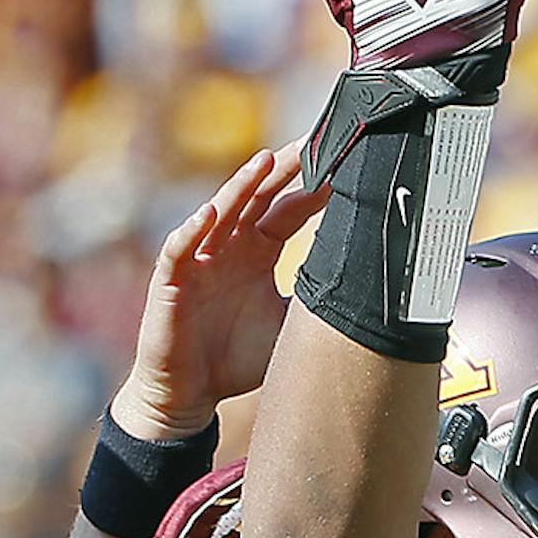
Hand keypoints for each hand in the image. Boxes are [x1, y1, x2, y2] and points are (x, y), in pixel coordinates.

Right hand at [110, 143, 328, 442]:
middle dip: (285, 170)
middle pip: (259, 197)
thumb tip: (367, 290)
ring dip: (241, 186)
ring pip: (221, 212)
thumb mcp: (289, 328)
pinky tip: (210, 213)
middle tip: (314, 142)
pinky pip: (180, 250)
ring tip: (265, 161)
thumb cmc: (236, 360)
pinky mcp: (171, 281)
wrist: (192, 395)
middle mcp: (231, 246)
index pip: (289, 209)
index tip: (345, 165)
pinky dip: (192, 230)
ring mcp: (200, 259)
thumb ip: (317, 302)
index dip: (314, 188)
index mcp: (259, 251)